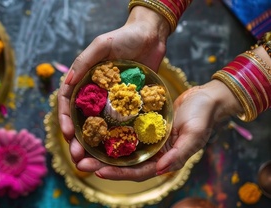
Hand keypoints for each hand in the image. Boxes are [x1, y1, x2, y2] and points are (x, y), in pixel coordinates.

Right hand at [58, 6, 169, 167]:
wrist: (151, 36)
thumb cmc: (124, 37)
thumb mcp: (101, 45)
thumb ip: (83, 62)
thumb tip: (66, 83)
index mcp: (82, 80)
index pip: (67, 102)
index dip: (64, 119)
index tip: (68, 133)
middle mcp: (92, 93)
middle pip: (79, 120)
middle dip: (76, 139)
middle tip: (77, 156)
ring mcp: (109, 101)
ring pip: (97, 126)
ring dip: (92, 145)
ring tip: (91, 161)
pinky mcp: (126, 105)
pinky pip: (118, 123)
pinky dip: (114, 138)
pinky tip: (114, 153)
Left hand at [75, 80, 241, 180]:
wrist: (207, 97)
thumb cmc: (203, 115)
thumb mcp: (194, 134)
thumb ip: (180, 153)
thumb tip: (162, 170)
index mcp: (164, 160)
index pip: (137, 172)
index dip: (117, 173)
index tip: (97, 170)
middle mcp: (152, 153)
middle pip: (122, 163)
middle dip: (99, 164)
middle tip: (78, 162)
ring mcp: (146, 140)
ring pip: (118, 149)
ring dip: (99, 150)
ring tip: (78, 148)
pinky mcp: (141, 126)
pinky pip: (122, 132)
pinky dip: (107, 133)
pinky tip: (92, 129)